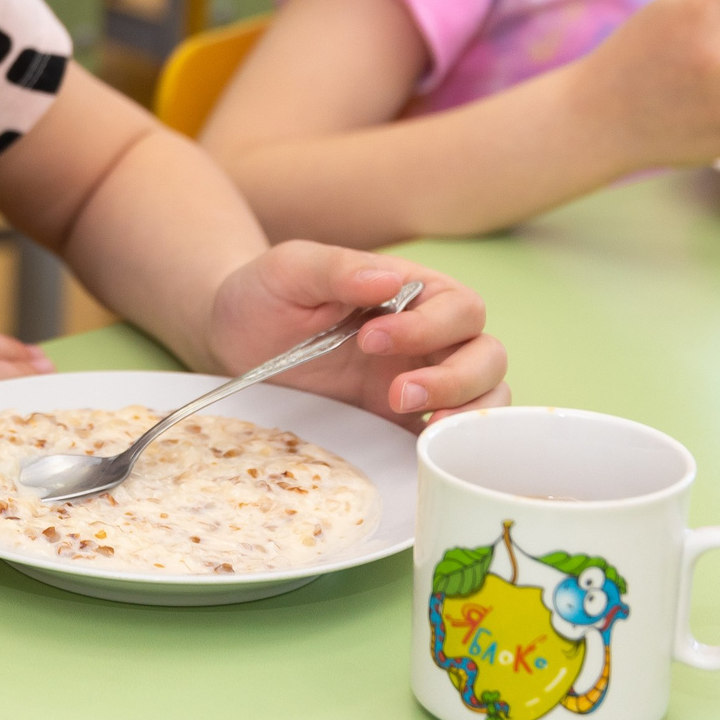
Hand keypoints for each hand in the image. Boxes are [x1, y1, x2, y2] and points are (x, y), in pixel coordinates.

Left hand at [204, 244, 506, 428]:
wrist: (232, 340)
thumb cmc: (265, 294)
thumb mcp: (290, 270)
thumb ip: (337, 269)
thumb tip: (390, 280)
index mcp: (412, 291)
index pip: (458, 307)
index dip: (428, 326)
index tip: (370, 338)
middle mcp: (430, 335)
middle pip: (486, 354)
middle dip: (455, 377)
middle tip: (397, 392)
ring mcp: (422, 379)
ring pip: (487, 395)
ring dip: (466, 412)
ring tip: (422, 426)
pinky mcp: (404, 421)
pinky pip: (453, 433)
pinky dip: (454, 443)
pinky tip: (424, 450)